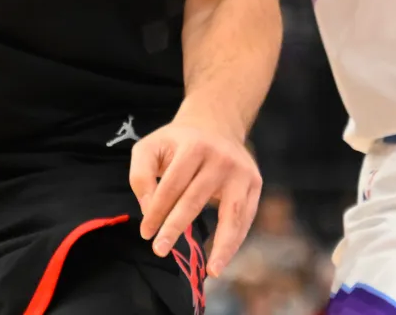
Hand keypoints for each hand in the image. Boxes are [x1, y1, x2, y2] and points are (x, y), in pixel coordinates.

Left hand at [128, 111, 260, 278]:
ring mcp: (242, 171)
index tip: (146, 233)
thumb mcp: (151, 146)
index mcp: (194, 146)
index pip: (171, 185)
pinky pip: (246, 218)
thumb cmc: (178, 142)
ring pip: (232, 213)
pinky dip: (235, 241)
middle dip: (175, 227)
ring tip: (212, 271)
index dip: (156, 211)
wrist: (216, 123)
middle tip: (159, 250)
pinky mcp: (255, 183)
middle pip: (195, 199)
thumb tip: (149, 209)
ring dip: (222, 245)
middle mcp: (221, 158)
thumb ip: (141, 175)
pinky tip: (223, 260)